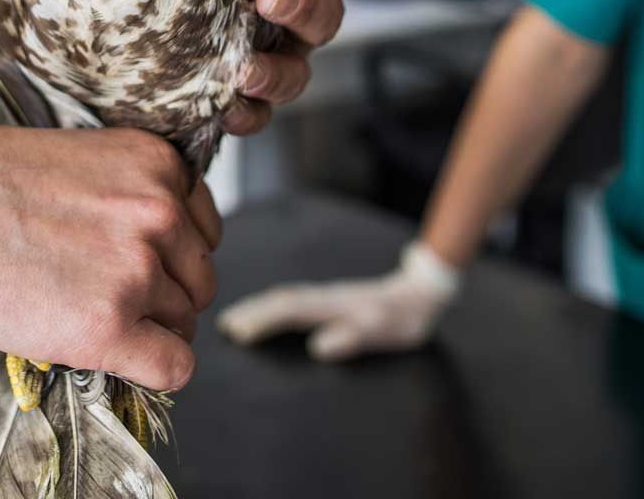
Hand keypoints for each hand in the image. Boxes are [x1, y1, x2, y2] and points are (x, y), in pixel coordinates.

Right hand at [0, 117, 221, 391]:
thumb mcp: (79, 164)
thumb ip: (131, 197)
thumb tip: (168, 253)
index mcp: (157, 163)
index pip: (203, 227)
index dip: (167, 252)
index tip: (123, 259)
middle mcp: (160, 211)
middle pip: (199, 279)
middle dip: (159, 294)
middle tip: (93, 293)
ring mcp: (136, 269)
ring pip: (184, 323)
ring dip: (143, 329)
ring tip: (76, 310)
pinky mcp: (108, 326)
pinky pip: (173, 368)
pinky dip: (147, 370)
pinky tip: (100, 351)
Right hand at [215, 241, 459, 359]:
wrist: (419, 295)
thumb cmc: (401, 319)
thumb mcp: (384, 332)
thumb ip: (353, 337)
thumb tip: (318, 348)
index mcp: (331, 306)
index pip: (289, 311)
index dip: (262, 321)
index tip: (238, 333)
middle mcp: (322, 298)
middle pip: (279, 301)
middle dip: (251, 313)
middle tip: (224, 327)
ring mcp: (324, 297)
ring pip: (284, 299)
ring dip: (258, 309)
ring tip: (234, 321)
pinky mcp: (328, 301)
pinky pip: (292, 302)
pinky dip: (272, 307)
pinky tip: (267, 315)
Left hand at [224, 0, 389, 135]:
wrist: (109, 13)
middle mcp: (292, 6)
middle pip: (331, 13)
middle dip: (306, 4)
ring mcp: (269, 53)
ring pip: (299, 69)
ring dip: (278, 69)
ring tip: (243, 65)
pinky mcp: (237, 94)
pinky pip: (257, 114)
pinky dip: (246, 114)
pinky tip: (224, 108)